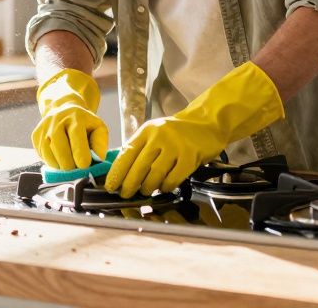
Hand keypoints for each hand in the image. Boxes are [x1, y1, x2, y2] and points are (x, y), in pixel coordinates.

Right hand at [31, 68, 108, 170]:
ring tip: (70, 163)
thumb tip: (97, 160)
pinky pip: (43, 157)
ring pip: (51, 158)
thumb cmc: (85, 124)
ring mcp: (44, 128)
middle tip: (78, 167)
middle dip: (72, 167)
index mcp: (76, 118)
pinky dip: (52, 162)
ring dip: (62, 167)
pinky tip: (60, 157)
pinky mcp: (36, 136)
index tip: (86, 166)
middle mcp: (57, 121)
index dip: (83, 160)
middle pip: (63, 155)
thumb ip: (100, 144)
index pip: (78, 144)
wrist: (64, 109)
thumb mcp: (98, 128)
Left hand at [105, 62, 283, 196]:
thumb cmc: (177, 132)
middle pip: (138, 167)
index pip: (126, 153)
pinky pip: (172, 179)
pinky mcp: (190, 157)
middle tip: (125, 194)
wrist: (207, 124)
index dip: (116, 172)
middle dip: (129, 184)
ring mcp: (175, 146)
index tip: (110, 185)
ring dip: (147, 187)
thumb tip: (117, 168)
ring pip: (154, 175)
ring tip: (146, 190)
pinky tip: (163, 187)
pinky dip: (165, 187)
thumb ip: (138, 148)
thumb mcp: (154, 133)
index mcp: (147, 130)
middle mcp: (159, 136)